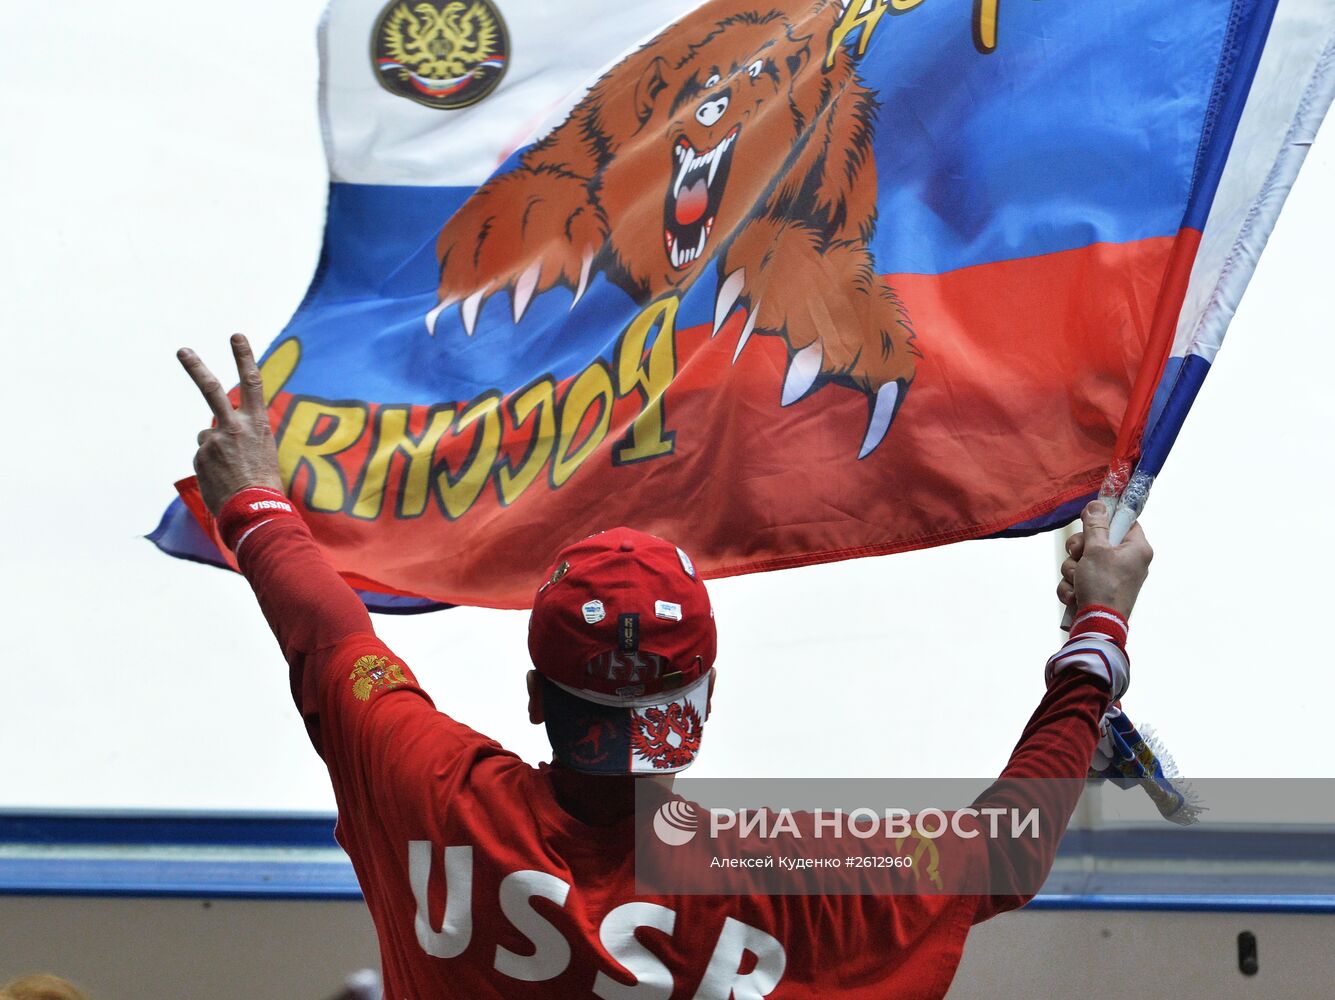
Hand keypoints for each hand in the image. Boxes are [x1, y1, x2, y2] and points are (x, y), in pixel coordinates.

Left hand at [178, 334, 282, 514]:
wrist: (254, 509)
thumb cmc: (264, 482)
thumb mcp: (262, 449)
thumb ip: (241, 433)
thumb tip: (213, 431)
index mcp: (257, 423)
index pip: (252, 382)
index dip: (244, 357)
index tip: (236, 335)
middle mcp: (234, 426)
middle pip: (212, 389)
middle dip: (196, 368)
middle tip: (182, 350)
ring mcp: (214, 440)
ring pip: (207, 434)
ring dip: (216, 449)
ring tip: (230, 470)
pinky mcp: (200, 456)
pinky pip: (203, 455)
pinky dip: (211, 466)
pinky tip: (223, 480)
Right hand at [1056, 501, 1152, 618]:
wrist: (1097, 624)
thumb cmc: (1103, 585)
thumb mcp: (1096, 549)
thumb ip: (1095, 525)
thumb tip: (1097, 505)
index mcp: (1136, 549)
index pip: (1124, 522)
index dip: (1104, 519)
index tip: (1088, 519)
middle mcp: (1128, 562)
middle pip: (1097, 541)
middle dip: (1079, 550)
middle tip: (1078, 555)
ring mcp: (1113, 578)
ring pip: (1083, 561)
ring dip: (1073, 570)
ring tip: (1077, 582)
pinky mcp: (1098, 591)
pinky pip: (1079, 579)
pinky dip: (1072, 586)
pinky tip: (1074, 595)